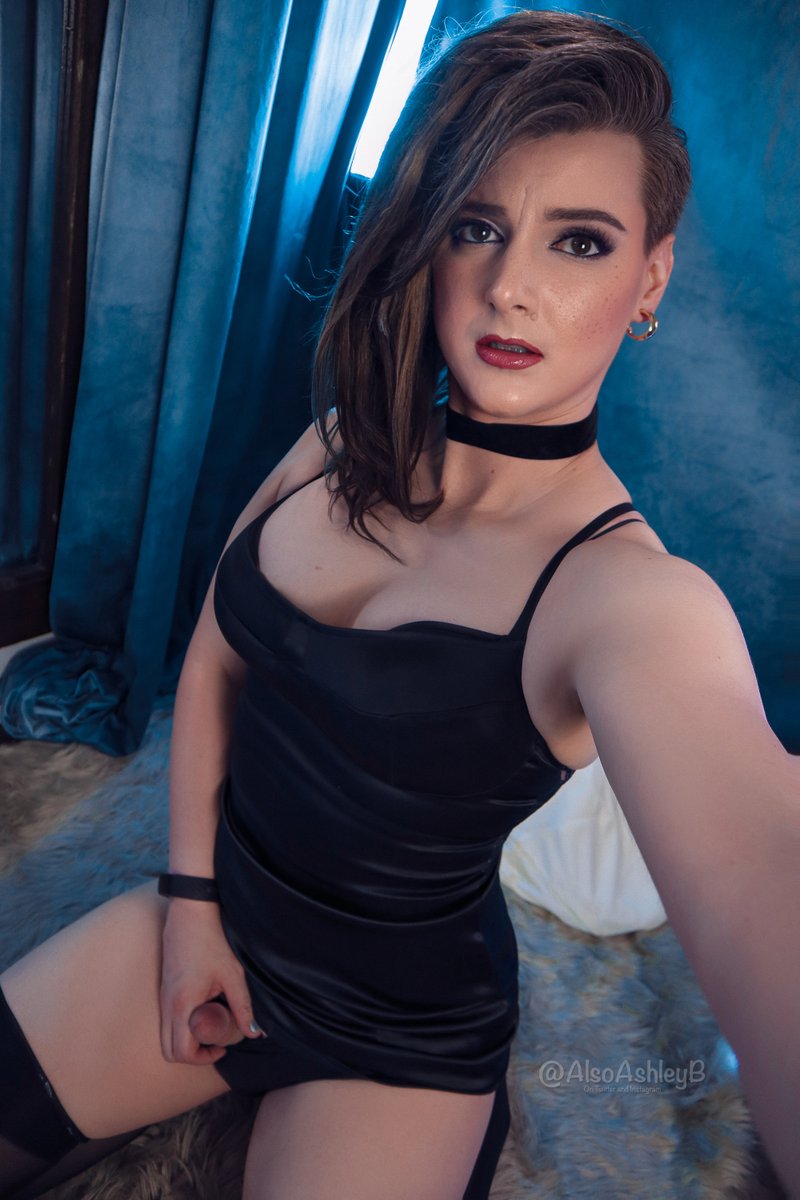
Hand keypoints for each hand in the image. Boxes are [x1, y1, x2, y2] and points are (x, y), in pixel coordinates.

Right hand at [159, 899, 262, 1064]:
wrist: (190, 913)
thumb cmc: (212, 941)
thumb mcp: (233, 975)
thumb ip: (243, 1007)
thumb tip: (255, 1033)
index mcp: (182, 1004)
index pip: (181, 1051)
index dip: (203, 1058)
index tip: (222, 1046)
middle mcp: (166, 1004)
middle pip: (168, 1051)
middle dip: (192, 1055)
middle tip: (215, 1041)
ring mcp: (162, 997)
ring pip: (165, 1036)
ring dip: (185, 1041)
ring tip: (211, 1025)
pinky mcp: (164, 989)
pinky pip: (166, 1020)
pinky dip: (181, 1027)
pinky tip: (203, 1010)